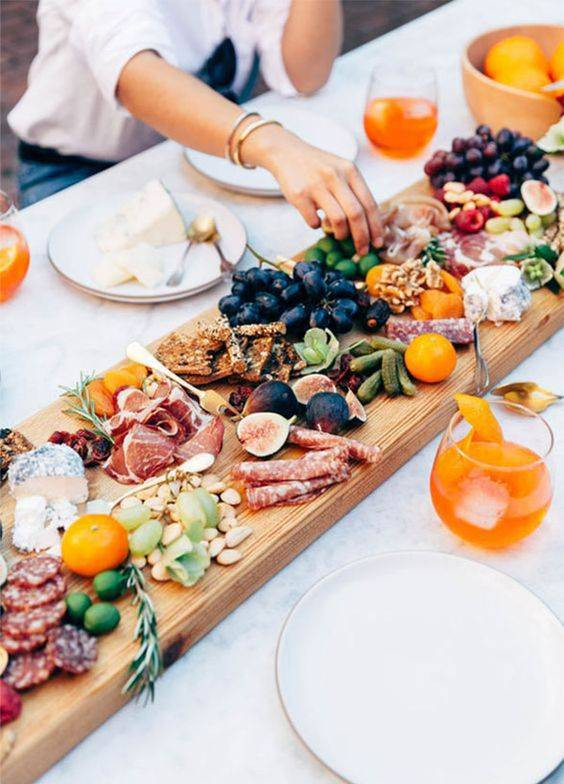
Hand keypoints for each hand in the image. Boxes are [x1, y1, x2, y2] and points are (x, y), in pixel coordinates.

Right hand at [243, 125, 382, 253]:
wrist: (286, 152)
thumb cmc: (317, 167)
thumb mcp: (340, 170)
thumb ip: (353, 191)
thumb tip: (367, 225)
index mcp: (350, 171)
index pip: (369, 204)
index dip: (376, 227)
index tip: (378, 243)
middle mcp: (335, 177)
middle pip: (356, 215)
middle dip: (362, 238)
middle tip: (362, 251)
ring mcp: (317, 186)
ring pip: (338, 220)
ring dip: (341, 234)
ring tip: (339, 236)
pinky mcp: (300, 195)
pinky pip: (314, 221)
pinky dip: (317, 227)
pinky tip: (317, 221)